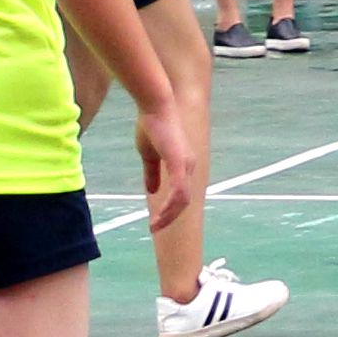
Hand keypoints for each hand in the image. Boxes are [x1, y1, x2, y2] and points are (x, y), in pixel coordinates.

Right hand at [136, 94, 204, 234]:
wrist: (154, 107)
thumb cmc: (152, 126)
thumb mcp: (149, 155)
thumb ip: (151, 172)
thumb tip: (151, 191)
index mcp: (182, 165)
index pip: (181, 194)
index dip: (170, 210)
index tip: (155, 221)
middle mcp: (188, 166)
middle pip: (184, 201)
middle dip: (170, 218)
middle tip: (154, 229)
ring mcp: (186, 165)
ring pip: (182, 200)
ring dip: (169, 216)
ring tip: (154, 226)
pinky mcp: (179, 163)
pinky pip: (178, 190)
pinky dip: (170, 206)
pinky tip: (159, 214)